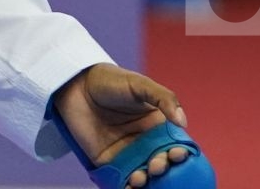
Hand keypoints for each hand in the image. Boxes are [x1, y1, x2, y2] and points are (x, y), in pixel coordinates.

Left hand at [52, 64, 192, 187]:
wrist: (76, 86)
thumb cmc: (111, 81)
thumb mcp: (139, 84)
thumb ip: (163, 98)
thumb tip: (183, 122)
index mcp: (158, 126)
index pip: (175, 144)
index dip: (179, 153)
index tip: (177, 154)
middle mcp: (146, 143)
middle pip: (161, 163)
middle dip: (162, 168)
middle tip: (156, 165)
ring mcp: (128, 154)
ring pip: (144, 175)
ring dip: (146, 181)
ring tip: (140, 177)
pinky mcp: (109, 162)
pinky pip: (122, 180)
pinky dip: (127, 188)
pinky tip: (129, 188)